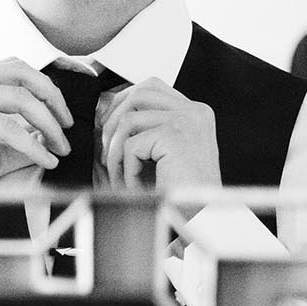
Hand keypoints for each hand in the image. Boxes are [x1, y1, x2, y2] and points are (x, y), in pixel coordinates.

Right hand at [0, 58, 73, 202]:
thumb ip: (23, 132)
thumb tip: (54, 129)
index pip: (13, 67)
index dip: (44, 86)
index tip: (61, 113)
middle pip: (21, 72)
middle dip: (52, 97)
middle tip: (67, 125)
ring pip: (22, 98)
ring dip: (49, 124)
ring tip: (61, 147)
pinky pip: (11, 128)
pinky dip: (35, 146)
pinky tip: (46, 159)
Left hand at [96, 78, 221, 190]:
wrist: (203, 217)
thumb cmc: (182, 192)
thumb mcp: (161, 151)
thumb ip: (142, 128)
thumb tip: (103, 109)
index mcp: (194, 113)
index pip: (151, 88)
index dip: (123, 102)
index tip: (107, 125)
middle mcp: (194, 112)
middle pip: (138, 94)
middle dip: (113, 120)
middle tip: (105, 150)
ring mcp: (187, 121)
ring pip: (128, 119)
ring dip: (115, 149)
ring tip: (118, 174)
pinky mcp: (175, 136)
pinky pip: (131, 146)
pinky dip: (126, 169)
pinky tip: (135, 185)